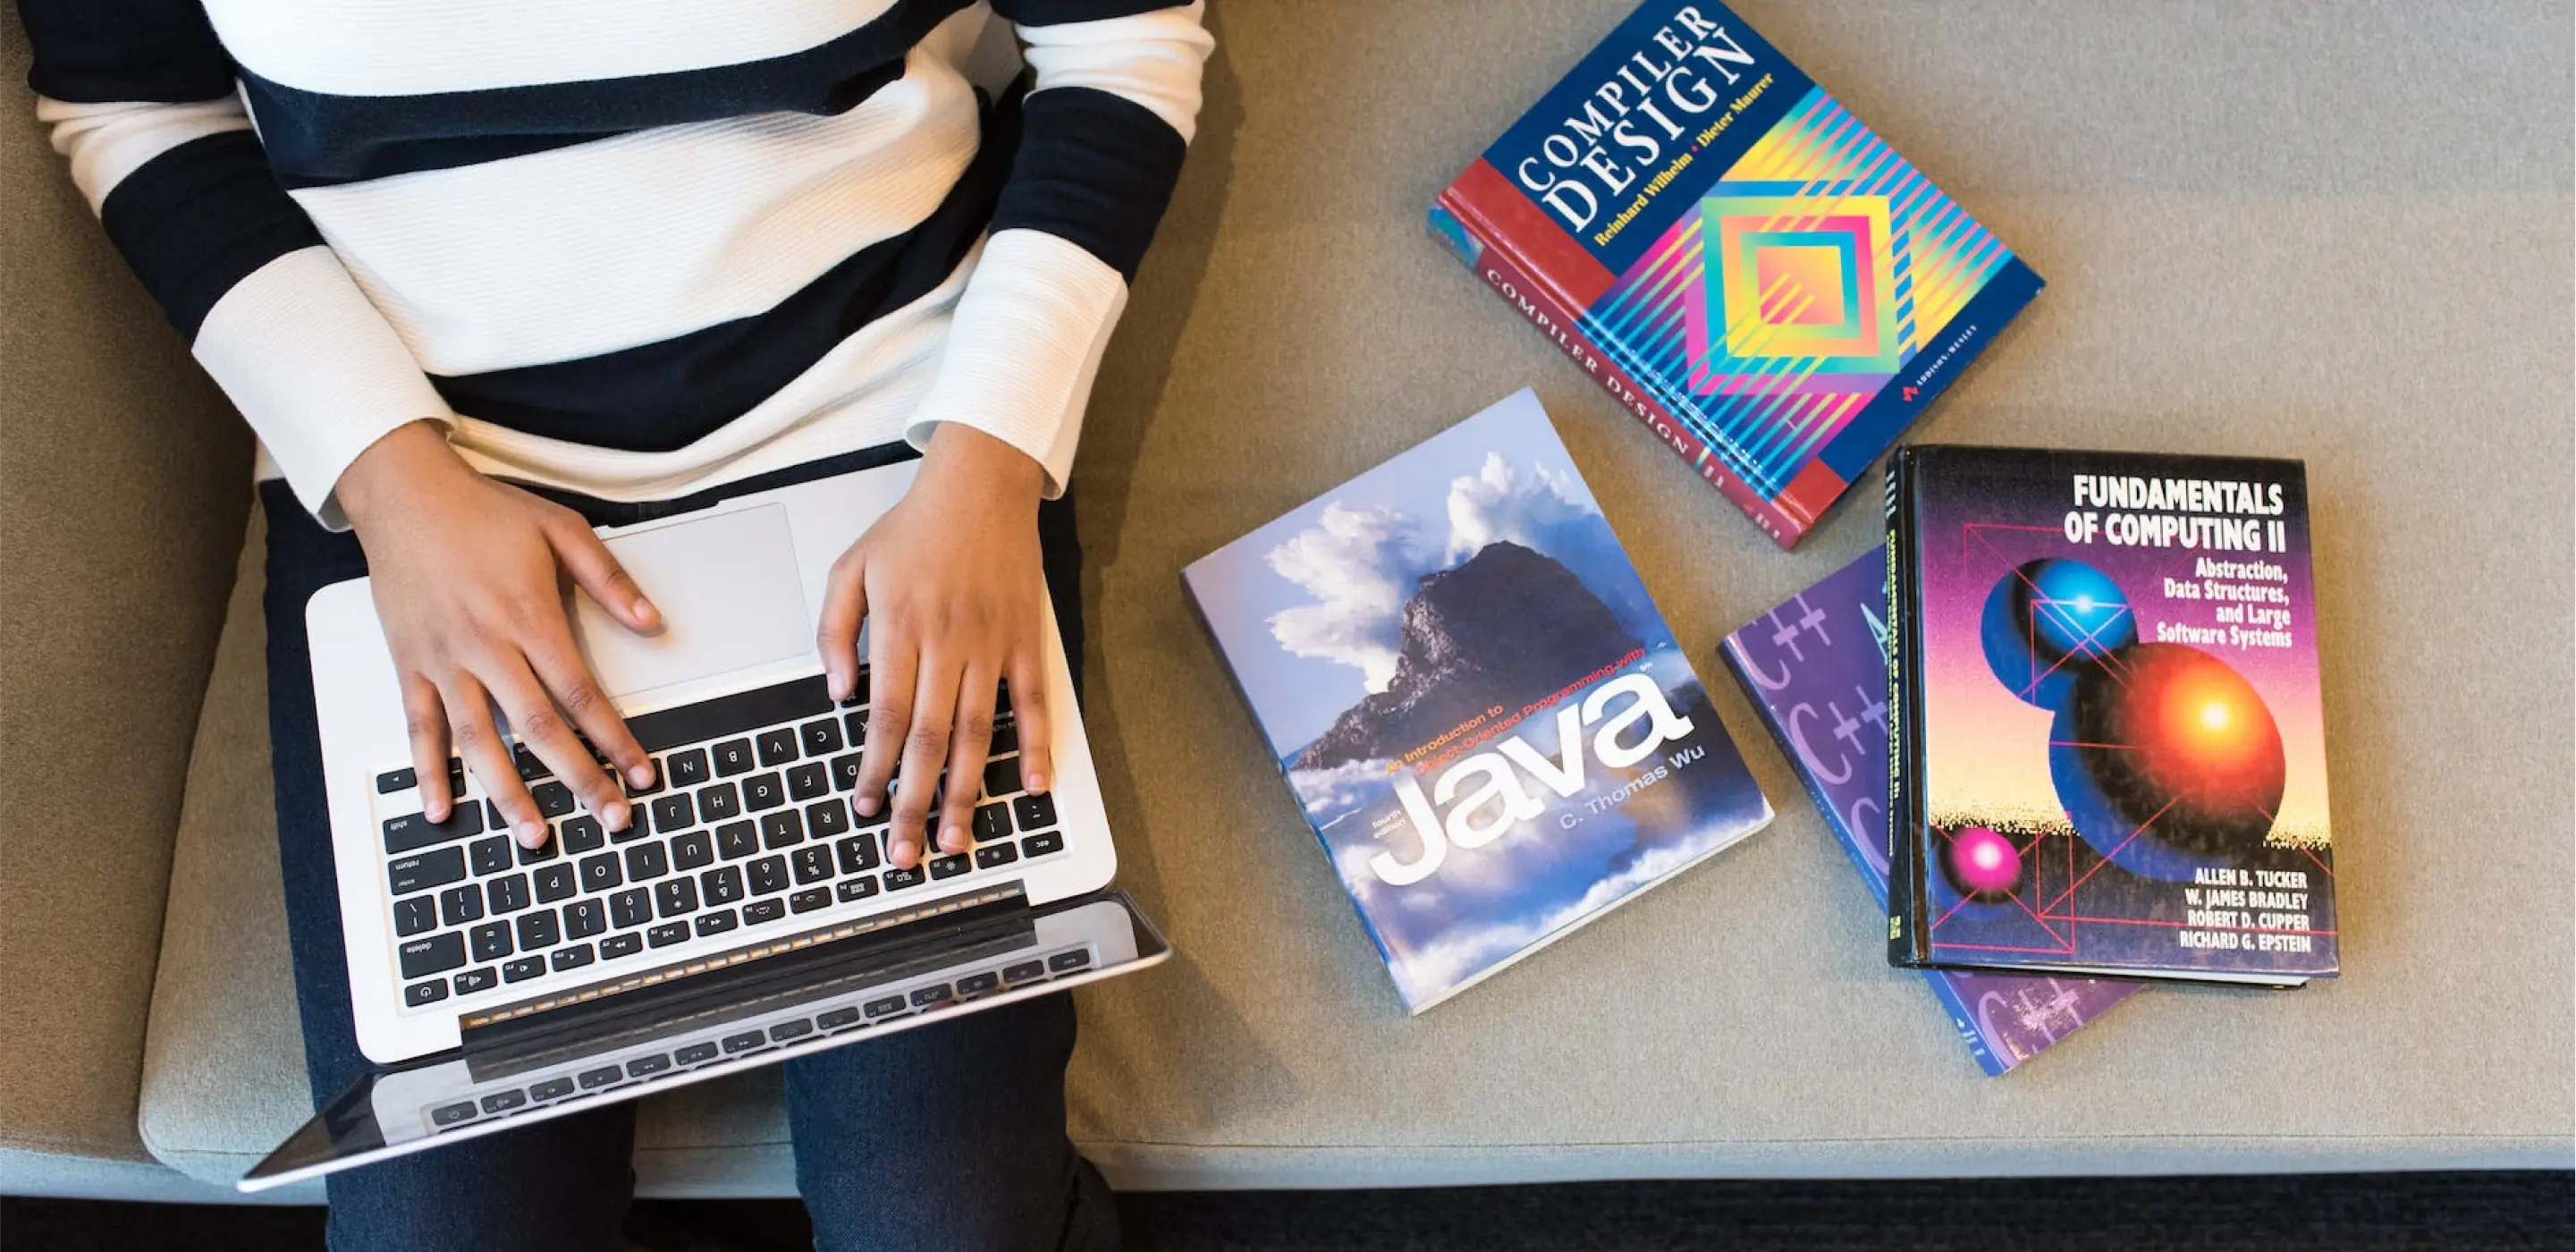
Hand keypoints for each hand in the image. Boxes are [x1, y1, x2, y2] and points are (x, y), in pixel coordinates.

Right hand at [338, 421, 660, 848]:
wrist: (404, 493)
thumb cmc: (482, 511)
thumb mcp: (561, 530)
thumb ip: (610, 581)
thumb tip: (653, 623)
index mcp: (528, 617)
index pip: (581, 694)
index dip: (614, 738)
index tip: (641, 772)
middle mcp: (485, 646)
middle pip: (539, 728)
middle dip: (578, 779)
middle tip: (609, 818)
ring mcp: (443, 660)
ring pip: (479, 740)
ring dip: (508, 793)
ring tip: (535, 836)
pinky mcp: (409, 663)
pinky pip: (419, 726)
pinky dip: (429, 771)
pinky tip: (443, 809)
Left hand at [816, 424, 1053, 869]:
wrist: (980, 485)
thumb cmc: (914, 528)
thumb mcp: (851, 568)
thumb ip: (834, 631)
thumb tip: (839, 694)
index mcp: (901, 629)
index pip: (884, 716)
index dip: (874, 769)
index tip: (865, 807)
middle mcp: (947, 644)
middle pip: (928, 739)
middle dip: (915, 801)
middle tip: (907, 852)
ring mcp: (992, 645)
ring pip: (977, 733)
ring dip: (966, 790)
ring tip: (956, 837)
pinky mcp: (1026, 641)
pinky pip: (1034, 702)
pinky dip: (1037, 747)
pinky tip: (1031, 788)